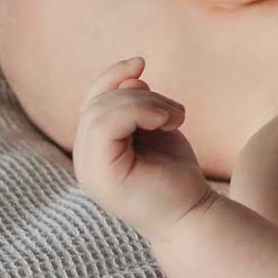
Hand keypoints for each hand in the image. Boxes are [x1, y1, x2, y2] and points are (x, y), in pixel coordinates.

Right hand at [73, 56, 215, 242]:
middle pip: (97, 103)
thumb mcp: (155, 129)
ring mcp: (88, 170)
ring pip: (102, 110)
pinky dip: (141, 112)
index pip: (91, 100)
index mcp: (93, 148)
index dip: (111, 75)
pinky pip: (106, 125)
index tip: (141, 63)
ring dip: (147, 103)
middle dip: (140, 94)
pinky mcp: (101, 176)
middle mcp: (83, 160)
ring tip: (176, 119)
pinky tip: (169, 123)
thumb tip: (132, 76)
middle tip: (176, 112)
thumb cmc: (176, 174)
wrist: (193, 214)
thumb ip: (137, 105)